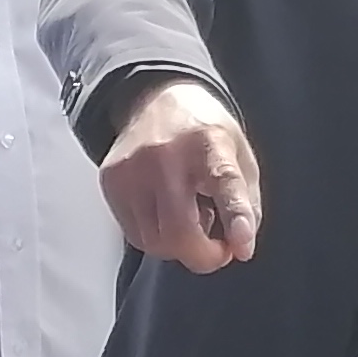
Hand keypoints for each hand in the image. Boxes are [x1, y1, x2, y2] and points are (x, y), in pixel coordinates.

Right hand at [98, 79, 262, 271]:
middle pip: (179, 231)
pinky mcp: (111, 182)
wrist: (158, 100)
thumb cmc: (204, 133)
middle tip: (219, 251)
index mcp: (209, 143)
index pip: (223, 182)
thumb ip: (246, 204)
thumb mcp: (241, 157)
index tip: (241, 246)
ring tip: (190, 217)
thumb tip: (239, 247)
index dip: (235, 217)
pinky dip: (156, 236)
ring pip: (155, 242)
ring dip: (179, 245)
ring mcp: (132, 169)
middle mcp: (165, 155)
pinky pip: (135, 235)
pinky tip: (166, 213)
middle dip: (204, 256)